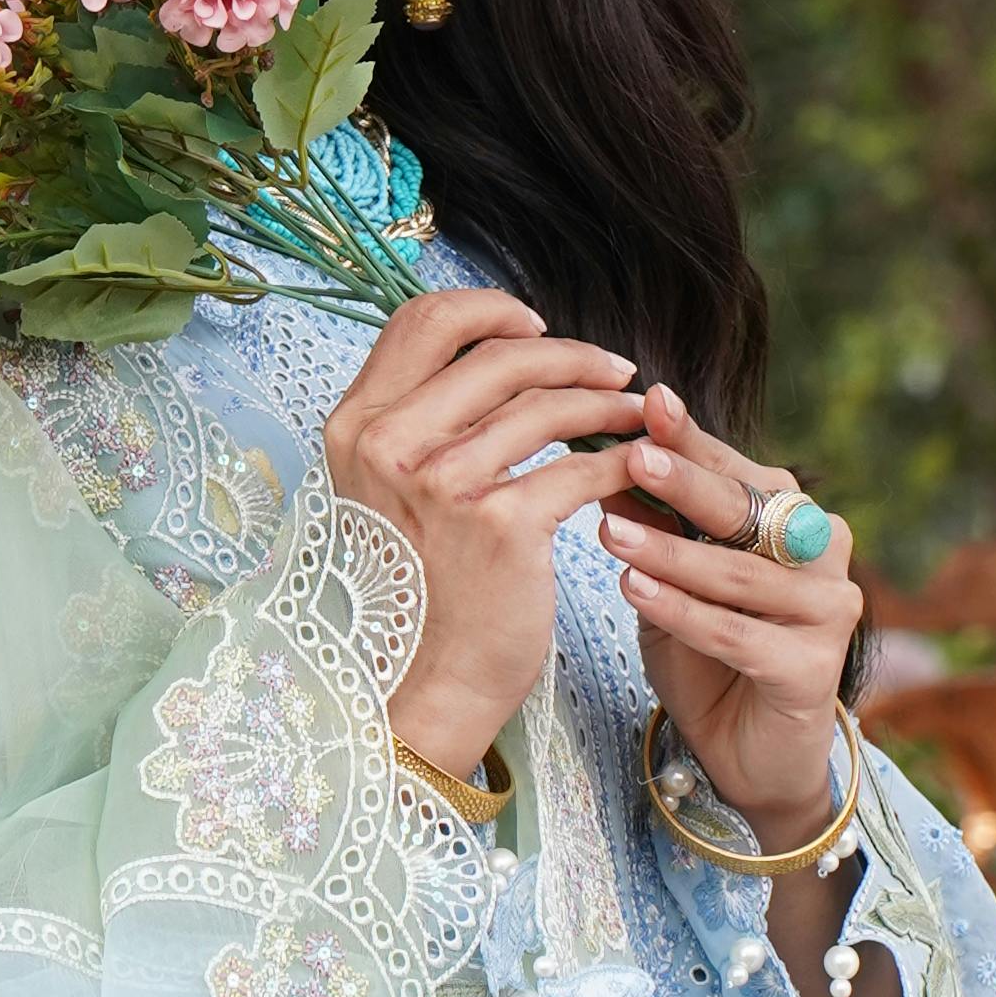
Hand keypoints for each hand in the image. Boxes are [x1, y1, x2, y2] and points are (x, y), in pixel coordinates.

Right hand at [322, 288, 639, 782]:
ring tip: (637, 416)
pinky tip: (639, 468)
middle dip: (570, 354)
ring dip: (607, 405)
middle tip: (614, 371)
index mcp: (356, 424)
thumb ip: (417, 423)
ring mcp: (444, 482)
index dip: (488, 309)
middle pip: (498, 354)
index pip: (422, 321)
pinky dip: (621, 463)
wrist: (419, 686)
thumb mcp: (383, 493)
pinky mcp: (502, 524)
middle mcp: (391, 443)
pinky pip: (581, 469)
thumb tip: (492, 358)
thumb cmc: (413, 591)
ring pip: (548, 406)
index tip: (536, 324)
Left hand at [592, 383, 860, 844]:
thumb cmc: (706, 653)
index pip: (736, 469)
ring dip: (671, 553)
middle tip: (634, 454)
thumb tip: (609, 454)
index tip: (649, 401)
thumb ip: (654, 524)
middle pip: (748, 511)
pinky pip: (738, 633)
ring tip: (609, 533)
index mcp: (790, 519)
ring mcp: (829, 611)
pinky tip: (635, 591)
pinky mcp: (816, 668)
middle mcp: (822, 553)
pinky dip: (683, 612)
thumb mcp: (668, 579)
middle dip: (687, 481)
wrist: (745, 753)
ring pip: (739, 574)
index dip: (692, 439)